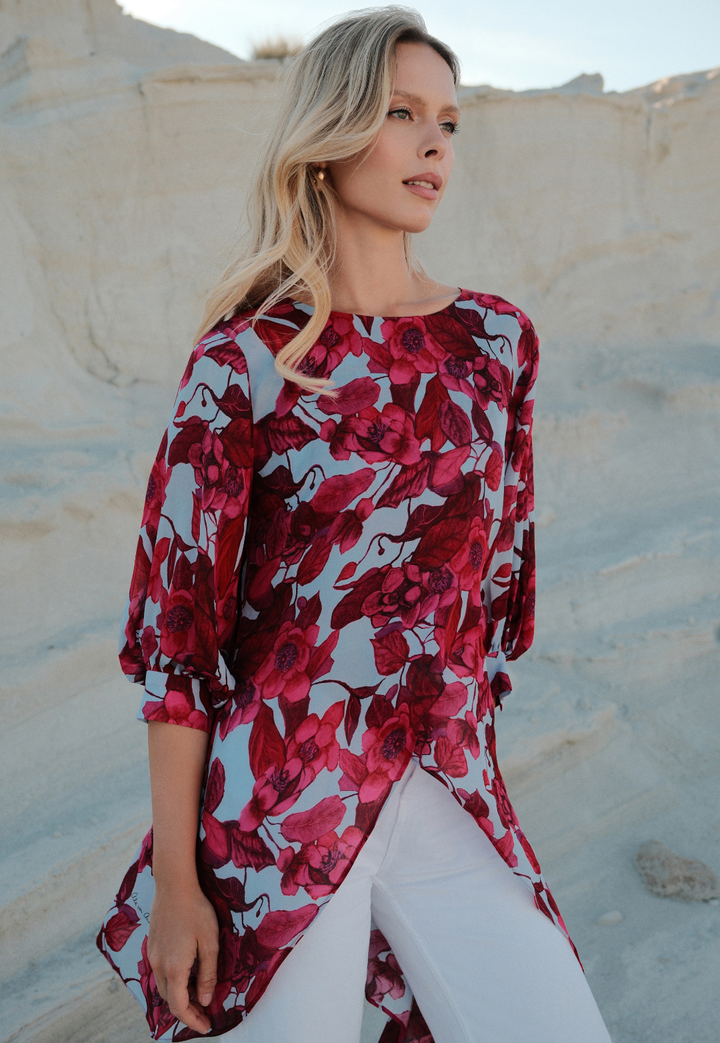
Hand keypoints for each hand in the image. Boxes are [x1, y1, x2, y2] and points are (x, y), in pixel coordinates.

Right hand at [148, 883, 218, 1034]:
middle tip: (206, 1013)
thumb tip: (204, 1000)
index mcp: (174, 968)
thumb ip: (207, 974)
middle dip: (187, 1011)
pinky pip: (161, 973)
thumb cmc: (196, 910)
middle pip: (170, 999)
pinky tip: (187, 975)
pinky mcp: (152, 945)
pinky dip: (173, 982)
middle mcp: (159, 965)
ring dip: (180, 996)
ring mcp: (153, 955)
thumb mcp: (210, 942)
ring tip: (199, 996)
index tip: (207, 1026)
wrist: (174, 884)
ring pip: (164, 986)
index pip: (179, 1006)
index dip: (192, 1020)